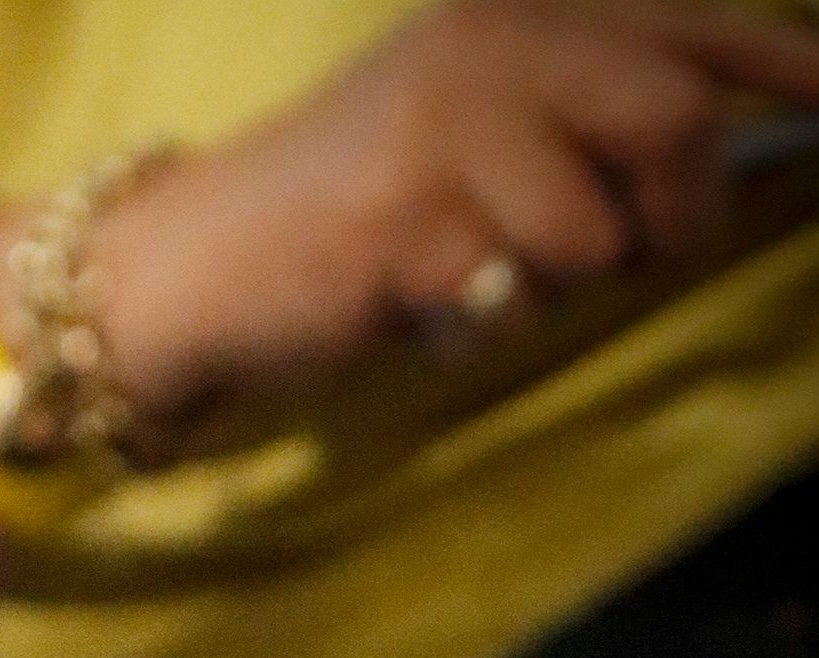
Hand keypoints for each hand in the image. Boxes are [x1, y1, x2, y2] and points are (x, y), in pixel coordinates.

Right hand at [69, 0, 818, 427]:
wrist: (199, 262)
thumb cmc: (349, 212)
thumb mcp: (472, 127)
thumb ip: (583, 122)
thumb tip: (712, 163)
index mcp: (518, 16)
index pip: (685, 27)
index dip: (779, 63)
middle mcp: (493, 47)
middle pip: (672, 120)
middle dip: (676, 211)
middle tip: (633, 251)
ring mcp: (450, 132)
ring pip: (596, 232)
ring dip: (560, 284)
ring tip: (482, 274)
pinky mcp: (411, 225)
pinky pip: (515, 297)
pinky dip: (484, 324)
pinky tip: (423, 301)